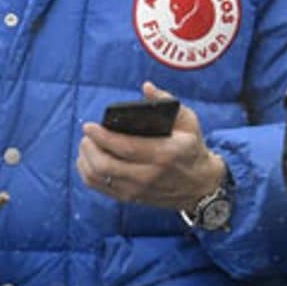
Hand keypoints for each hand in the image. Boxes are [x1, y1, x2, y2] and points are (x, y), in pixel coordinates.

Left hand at [78, 82, 224, 209]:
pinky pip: (100, 188)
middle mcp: (149, 175)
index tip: (89, 126)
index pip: (125, 147)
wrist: (200, 186)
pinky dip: (88, 173)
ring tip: (87, 145)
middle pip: (105, 165)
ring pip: (99, 178)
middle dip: (90, 147)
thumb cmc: (191, 149)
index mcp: (164, 153)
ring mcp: (138, 190)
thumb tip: (147, 88)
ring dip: (85, 160)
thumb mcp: (188, 122)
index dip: (102, 136)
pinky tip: (88, 160)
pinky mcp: (131, 198)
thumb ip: (168, 102)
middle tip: (87, 135)